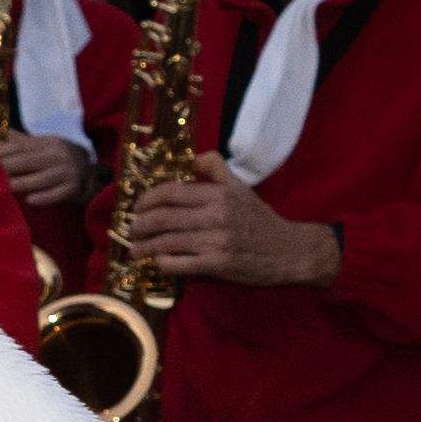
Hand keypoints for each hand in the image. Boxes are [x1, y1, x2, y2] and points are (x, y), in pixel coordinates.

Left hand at [0, 131, 88, 211]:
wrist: (88, 172)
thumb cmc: (54, 159)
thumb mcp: (41, 147)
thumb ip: (18, 142)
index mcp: (46, 143)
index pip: (20, 147)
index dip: (1, 152)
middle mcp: (57, 155)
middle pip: (28, 161)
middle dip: (7, 167)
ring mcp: (67, 172)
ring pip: (42, 178)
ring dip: (23, 183)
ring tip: (4, 187)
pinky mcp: (73, 188)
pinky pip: (59, 194)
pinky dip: (45, 197)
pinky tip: (30, 200)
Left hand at [120, 174, 337, 287]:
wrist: (290, 251)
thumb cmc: (260, 219)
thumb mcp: (241, 188)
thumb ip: (217, 169)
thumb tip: (193, 157)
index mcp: (219, 194)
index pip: (172, 192)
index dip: (147, 199)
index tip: (137, 207)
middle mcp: (216, 215)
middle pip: (163, 218)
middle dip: (139, 225)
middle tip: (131, 230)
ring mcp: (216, 241)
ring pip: (167, 242)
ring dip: (144, 247)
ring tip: (134, 251)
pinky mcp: (218, 264)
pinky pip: (180, 264)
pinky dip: (163, 263)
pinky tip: (158, 263)